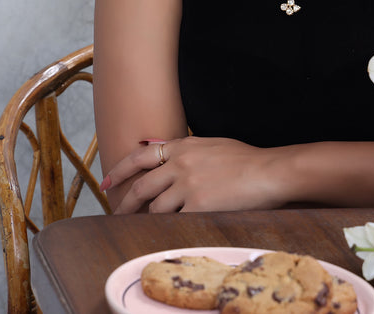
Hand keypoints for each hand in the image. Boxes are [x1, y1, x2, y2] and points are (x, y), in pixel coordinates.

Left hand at [99, 137, 287, 213]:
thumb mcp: (209, 144)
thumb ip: (184, 149)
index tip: (105, 182)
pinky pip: (177, 220)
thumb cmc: (246, 160)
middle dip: (125, 204)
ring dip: (154, 218)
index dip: (118, 170)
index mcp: (181, 146)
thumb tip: (158, 149)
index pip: (138, 156)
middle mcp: (179, 164)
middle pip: (141, 187)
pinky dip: (174, 226)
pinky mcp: (199, 205)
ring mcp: (188, 185)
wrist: (269, 171)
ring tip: (154, 225)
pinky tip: (176, 229)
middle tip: (117, 215)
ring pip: (157, 208)